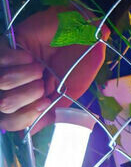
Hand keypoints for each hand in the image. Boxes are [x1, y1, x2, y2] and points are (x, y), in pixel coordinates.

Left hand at [0, 6, 108, 131]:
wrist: (86, 34)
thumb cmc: (82, 62)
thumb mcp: (71, 92)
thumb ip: (53, 111)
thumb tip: (31, 132)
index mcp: (30, 100)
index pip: (9, 120)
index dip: (24, 118)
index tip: (44, 104)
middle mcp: (15, 86)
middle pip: (3, 105)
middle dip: (27, 96)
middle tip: (43, 84)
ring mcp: (8, 66)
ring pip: (0, 82)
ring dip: (26, 76)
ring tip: (40, 67)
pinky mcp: (6, 46)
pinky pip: (1, 60)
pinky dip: (20, 60)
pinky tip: (31, 56)